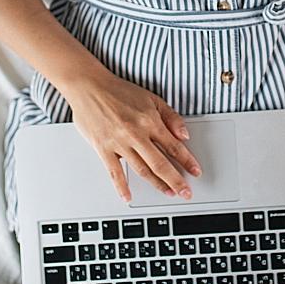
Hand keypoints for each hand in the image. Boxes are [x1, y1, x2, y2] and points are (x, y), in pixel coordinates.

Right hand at [64, 72, 201, 202]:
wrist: (89, 86)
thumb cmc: (119, 91)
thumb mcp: (151, 98)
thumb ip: (170, 117)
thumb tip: (184, 135)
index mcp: (150, 121)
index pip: (174, 146)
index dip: (187, 161)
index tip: (195, 171)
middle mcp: (136, 134)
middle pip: (160, 163)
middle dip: (176, 181)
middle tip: (185, 192)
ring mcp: (119, 143)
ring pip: (141, 170)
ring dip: (156, 184)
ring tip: (167, 192)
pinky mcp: (103, 148)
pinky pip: (114, 172)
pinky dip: (121, 187)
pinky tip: (128, 197)